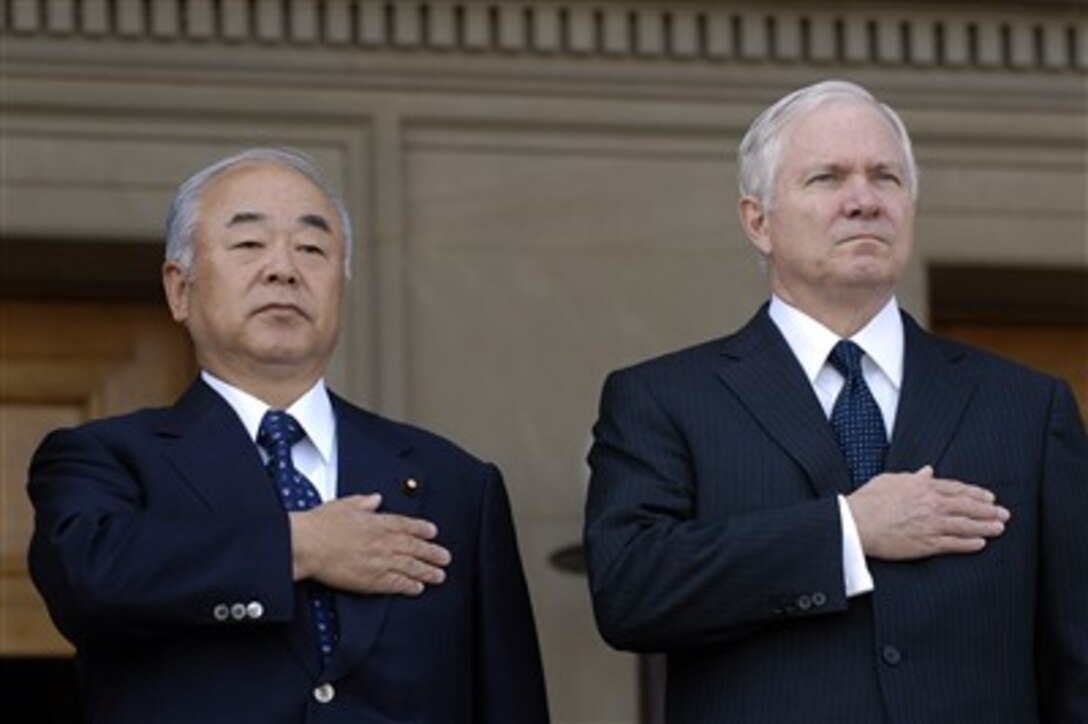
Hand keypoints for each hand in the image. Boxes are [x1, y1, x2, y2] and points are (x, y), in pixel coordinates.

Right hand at [288, 493, 451, 595]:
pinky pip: (396, 583)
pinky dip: (409, 585)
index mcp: (377, 522)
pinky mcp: (370, 580)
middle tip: (445, 558)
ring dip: (427, 571)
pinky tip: (418, 588)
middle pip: (414, 548)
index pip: (406, 525)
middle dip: (432, 553)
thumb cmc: (320, 524)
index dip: (422, 529)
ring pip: (410, 566)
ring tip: (439, 575)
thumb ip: (364, 503)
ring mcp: (379, 561)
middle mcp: (383, 541)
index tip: (433, 532)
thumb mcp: (344, 505)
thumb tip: (376, 498)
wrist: (306, 544)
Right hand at [847, 465, 1009, 560]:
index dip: (976, 493)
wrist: (856, 523)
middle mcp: (931, 504)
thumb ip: (912, 477)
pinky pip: (954, 544)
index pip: (957, 489)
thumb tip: (927, 471)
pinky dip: (969, 543)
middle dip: (988, 510)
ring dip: (985, 526)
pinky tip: (980, 543)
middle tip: (1004, 514)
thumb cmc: (868, 500)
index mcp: (923, 486)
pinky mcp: (926, 543)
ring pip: (966, 525)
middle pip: (968, 506)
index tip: (989, 497)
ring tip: (999, 528)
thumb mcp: (890, 480)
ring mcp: (931, 524)